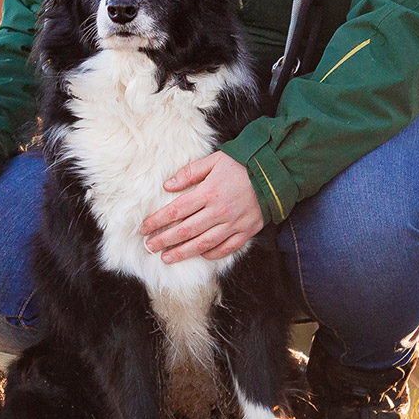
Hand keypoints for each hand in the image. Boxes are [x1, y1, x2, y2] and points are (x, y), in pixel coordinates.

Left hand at [142, 152, 263, 262]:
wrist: (274, 172)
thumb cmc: (241, 164)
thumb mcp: (213, 160)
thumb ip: (189, 173)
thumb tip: (167, 186)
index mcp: (208, 192)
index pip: (175, 210)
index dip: (157, 221)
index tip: (143, 229)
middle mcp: (219, 211)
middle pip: (185, 231)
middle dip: (164, 240)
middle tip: (149, 247)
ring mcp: (233, 224)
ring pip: (202, 244)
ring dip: (182, 252)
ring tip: (166, 258)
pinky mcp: (246, 231)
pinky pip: (226, 248)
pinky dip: (211, 254)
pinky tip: (199, 255)